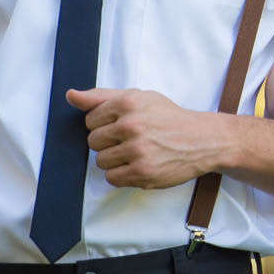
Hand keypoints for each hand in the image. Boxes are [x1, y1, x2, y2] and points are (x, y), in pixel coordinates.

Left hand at [70, 88, 219, 188]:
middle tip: (131, 139)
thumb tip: (70, 95)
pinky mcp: (143, 173)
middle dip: (109, 142)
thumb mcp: (139, 98)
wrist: (202, 140)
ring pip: (101, 161)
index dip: (104, 124)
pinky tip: (139, 165)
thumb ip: (101, 96)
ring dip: (115, 160)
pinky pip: (112, 178)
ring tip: (136, 153)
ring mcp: (137, 151)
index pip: (90, 120)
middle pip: (93, 142)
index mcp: (128, 103)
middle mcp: (131, 126)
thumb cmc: (168, 118)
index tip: (123, 125)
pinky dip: (123, 175)